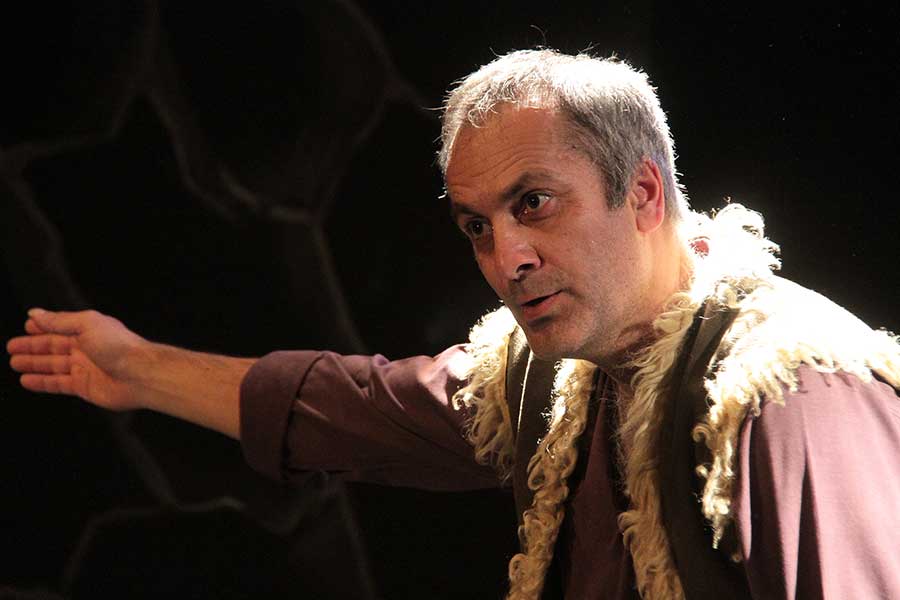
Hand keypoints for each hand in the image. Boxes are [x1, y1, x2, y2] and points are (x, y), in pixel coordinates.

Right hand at [7, 308, 148, 410]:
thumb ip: (59, 320)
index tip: (27, 325)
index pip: (60, 326)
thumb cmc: (119, 346)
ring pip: (53, 365)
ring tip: (15, 362)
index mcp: (88, 329)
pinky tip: (27, 380)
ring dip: (34, 364)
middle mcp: (86, 348)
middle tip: (12, 347)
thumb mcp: (86, 324)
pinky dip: (42, 382)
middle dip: (32, 346)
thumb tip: (35, 313)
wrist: (140, 374)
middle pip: (53, 346)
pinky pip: (57, 383)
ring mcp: (85, 367)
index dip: (43, 326)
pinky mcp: (84, 386)